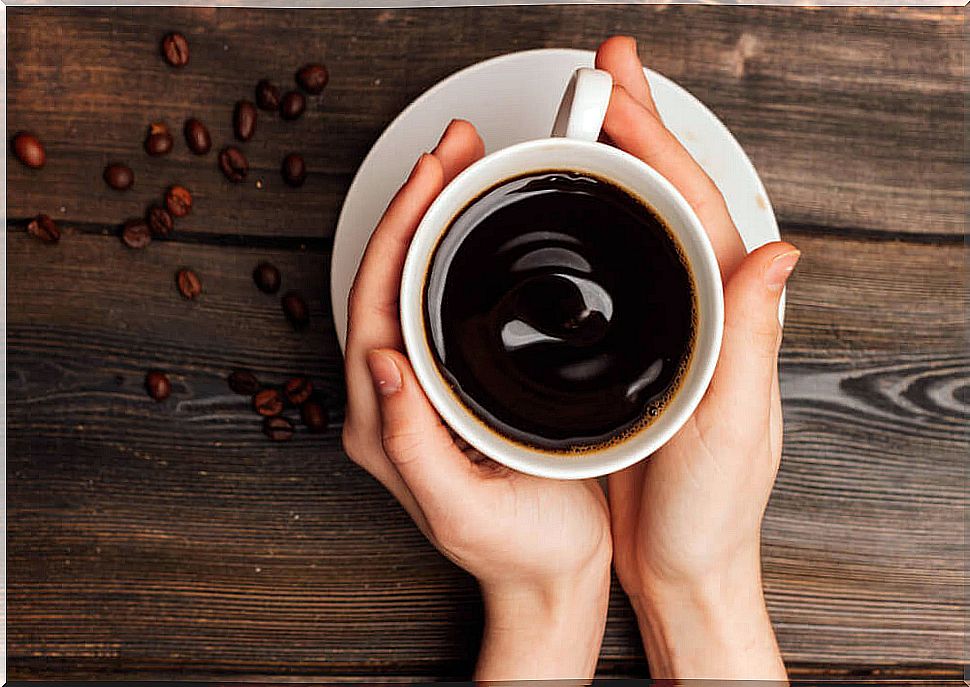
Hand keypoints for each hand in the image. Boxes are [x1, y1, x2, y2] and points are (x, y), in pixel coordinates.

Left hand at [341, 119, 611, 680]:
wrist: (549, 574)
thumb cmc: (517, 550)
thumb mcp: (461, 507)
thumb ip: (412, 442)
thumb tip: (382, 364)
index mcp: (383, 422)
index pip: (375, 304)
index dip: (399, 231)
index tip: (432, 175)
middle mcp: (390, 400)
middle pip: (387, 280)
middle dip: (413, 204)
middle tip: (453, 148)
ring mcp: (419, 390)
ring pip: (410, 284)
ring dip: (430, 220)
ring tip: (462, 169)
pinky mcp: (450, 386)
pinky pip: (437, 303)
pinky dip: (450, 253)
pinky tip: (476, 226)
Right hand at [596, 37, 796, 678]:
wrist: (683, 562)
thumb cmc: (709, 509)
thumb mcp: (733, 426)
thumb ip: (750, 339)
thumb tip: (779, 252)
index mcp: (729, 319)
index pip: (694, 207)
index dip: (656, 140)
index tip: (620, 87)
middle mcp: (706, 313)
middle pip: (672, 199)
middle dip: (640, 128)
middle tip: (607, 73)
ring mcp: (673, 328)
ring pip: (647, 226)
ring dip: (622, 167)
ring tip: (593, 120)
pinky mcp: (641, 351)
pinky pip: (626, 268)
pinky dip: (605, 225)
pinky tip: (584, 210)